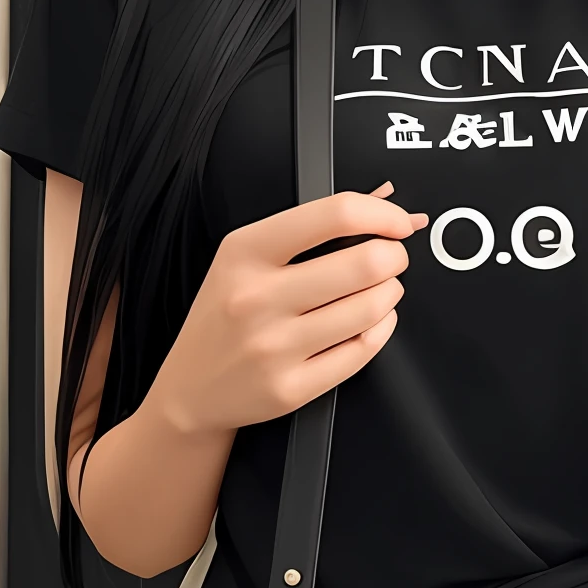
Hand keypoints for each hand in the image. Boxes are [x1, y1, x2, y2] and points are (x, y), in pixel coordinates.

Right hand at [147, 182, 426, 436]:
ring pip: (371, 308)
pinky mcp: (290, 388)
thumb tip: (384, 198)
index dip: (382, 215)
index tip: (397, 222)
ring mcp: (273, 346)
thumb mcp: (247, 257)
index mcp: (245, 252)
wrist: (190, 389)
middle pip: (365, 263)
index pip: (334, 214)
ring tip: (381, 290)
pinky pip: (363, 350)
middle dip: (394, 257)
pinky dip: (382, 329)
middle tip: (391, 258)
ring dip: (391, 293)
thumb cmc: (224, 315)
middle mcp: (256, 298)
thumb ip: (313, 226)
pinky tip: (372, 321)